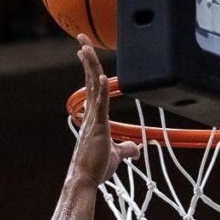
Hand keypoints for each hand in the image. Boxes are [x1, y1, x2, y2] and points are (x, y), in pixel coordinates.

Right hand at [70, 37, 136, 186]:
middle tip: (81, 39)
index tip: (84, 52)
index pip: (91, 87)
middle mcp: (90, 114)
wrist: (86, 180)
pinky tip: (102, 76)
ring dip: (89, 66)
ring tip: (85, 47)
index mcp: (93, 117)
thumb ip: (127, 149)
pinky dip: (101, 91)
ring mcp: (93, 120)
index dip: (89, 68)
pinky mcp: (98, 128)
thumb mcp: (116, 156)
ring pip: (92, 87)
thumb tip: (138, 150)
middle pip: (89, 80)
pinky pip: (100, 106)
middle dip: (86, 58)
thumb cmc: (96, 169)